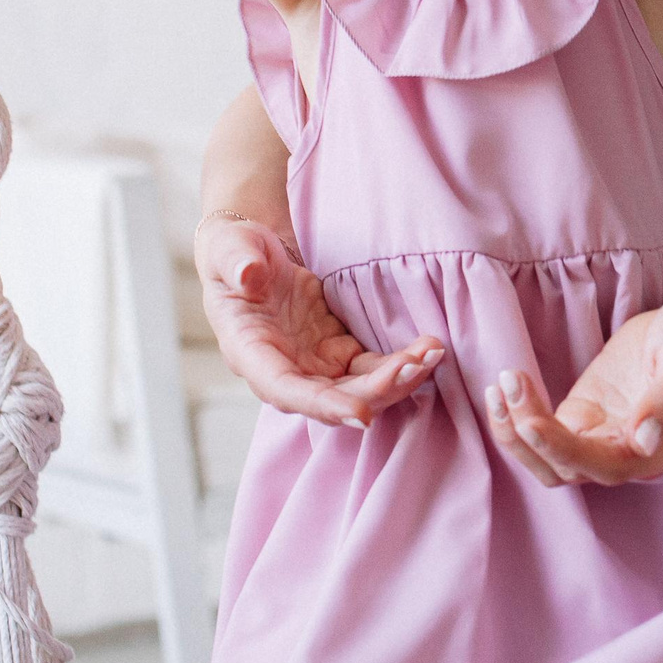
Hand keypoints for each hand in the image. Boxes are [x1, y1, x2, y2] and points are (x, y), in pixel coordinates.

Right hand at [194, 214, 442, 427]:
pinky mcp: (338, 353)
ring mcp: (314, 365)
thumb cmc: (235, 251)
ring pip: (359, 389)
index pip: (286, 390)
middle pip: (333, 398)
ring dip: (398, 379)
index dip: (324, 405)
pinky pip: (373, 368)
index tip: (362, 414)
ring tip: (433, 353)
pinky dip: (401, 363)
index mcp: (250, 353)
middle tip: (416, 367)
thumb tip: (247, 276)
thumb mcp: (230, 248)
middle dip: (377, 391)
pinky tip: (429, 348)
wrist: (256, 254)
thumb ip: (237, 261)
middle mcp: (284, 370)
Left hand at [482, 291, 662, 484]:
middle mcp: (638, 456)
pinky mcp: (587, 418)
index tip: (533, 422)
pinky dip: (520, 417)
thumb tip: (643, 443)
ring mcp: (608, 439)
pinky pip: (547, 433)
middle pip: (572, 471)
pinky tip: (504, 386)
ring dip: (518, 433)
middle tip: (510, 386)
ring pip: (552, 462)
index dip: (569, 452)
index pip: (613, 468)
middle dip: (533, 438)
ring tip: (500, 386)